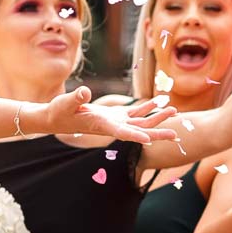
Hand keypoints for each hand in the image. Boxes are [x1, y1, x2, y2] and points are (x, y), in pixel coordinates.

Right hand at [34, 88, 177, 142]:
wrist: (55, 118)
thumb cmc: (58, 111)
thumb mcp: (65, 103)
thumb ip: (76, 99)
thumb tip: (84, 92)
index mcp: (101, 125)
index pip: (121, 133)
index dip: (135, 136)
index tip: (148, 140)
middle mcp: (112, 126)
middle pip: (139, 131)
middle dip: (157, 132)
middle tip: (176, 134)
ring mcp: (115, 121)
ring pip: (141, 122)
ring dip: (157, 117)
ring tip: (174, 111)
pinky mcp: (114, 115)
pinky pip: (135, 113)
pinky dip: (147, 108)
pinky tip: (158, 102)